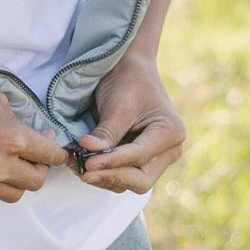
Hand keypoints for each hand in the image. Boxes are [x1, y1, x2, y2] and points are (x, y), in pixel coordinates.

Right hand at [0, 75, 68, 202]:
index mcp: (12, 139)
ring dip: (22, 179)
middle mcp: (0, 165)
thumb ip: (18, 119)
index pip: (50, 155)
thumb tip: (33, 133)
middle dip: (42, 166)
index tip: (56, 145)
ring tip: (15, 161)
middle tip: (36, 150)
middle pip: (37, 180)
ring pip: (16, 193)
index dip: (58, 150)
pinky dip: (0, 182)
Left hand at [74, 51, 184, 193]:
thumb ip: (107, 132)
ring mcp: (158, 157)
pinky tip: (85, 166)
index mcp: (170, 132)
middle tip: (83, 171)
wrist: (130, 67)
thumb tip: (87, 154)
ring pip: (132, 182)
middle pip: (141, 179)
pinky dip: (106, 173)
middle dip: (111, 176)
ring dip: (105, 178)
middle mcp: (170, 150)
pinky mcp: (143, 159)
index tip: (87, 163)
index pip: (139, 157)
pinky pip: (125, 175)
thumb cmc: (128, 79)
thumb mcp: (118, 104)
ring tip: (78, 168)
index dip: (112, 162)